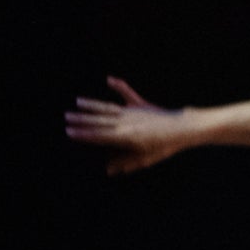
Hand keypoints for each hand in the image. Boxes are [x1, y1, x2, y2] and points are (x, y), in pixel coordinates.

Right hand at [65, 76, 197, 173]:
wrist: (182, 128)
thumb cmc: (165, 146)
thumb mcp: (145, 158)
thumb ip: (125, 162)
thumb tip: (108, 170)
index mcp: (125, 136)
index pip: (99, 135)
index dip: (83, 134)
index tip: (69, 132)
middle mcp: (125, 122)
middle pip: (99, 120)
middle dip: (82, 119)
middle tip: (67, 118)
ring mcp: (132, 112)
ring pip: (107, 108)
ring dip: (91, 105)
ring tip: (77, 102)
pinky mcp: (140, 105)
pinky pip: (127, 93)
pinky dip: (119, 85)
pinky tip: (109, 80)